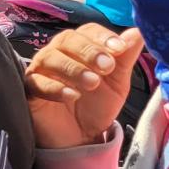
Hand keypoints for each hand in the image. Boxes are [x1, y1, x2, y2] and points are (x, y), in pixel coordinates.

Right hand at [24, 25, 146, 149]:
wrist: (81, 138)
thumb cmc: (97, 105)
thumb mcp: (117, 82)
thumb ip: (125, 57)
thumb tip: (138, 32)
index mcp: (81, 45)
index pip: (88, 30)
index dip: (103, 37)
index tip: (120, 48)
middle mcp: (58, 52)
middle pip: (68, 39)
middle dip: (89, 50)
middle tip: (106, 66)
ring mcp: (41, 70)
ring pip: (51, 58)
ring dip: (73, 68)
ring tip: (92, 83)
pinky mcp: (30, 90)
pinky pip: (37, 83)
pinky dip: (55, 87)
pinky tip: (73, 96)